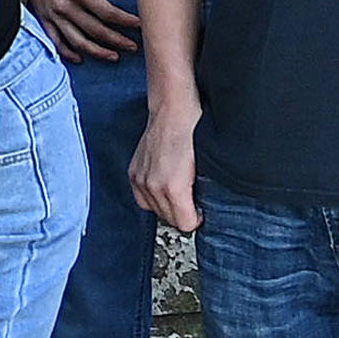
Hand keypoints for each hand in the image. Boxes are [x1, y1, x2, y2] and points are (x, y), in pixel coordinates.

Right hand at [20, 0, 137, 65]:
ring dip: (96, 51)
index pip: (108, 14)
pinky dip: (67, 51)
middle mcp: (64, 5)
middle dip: (117, 41)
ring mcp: (52, 12)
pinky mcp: (42, 14)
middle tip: (133, 47)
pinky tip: (79, 58)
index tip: (139, 26)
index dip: (126, 22)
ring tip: (113, 56)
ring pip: (77, 41)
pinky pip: (55, 39)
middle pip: (96, 31)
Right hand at [131, 108, 203, 237]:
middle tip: (190, 202)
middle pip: (170, 220)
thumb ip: (199, 193)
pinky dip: (153, 198)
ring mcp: (141, 180)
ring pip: (155, 211)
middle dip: (181, 213)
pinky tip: (162, 189)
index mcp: (174, 187)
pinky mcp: (133, 174)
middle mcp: (154, 186)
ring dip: (167, 206)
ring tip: (177, 194)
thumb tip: (198, 209)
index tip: (199, 211)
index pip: (185, 224)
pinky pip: (142, 199)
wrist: (172, 113)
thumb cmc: (192, 135)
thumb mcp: (205, 168)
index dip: (195, 219)